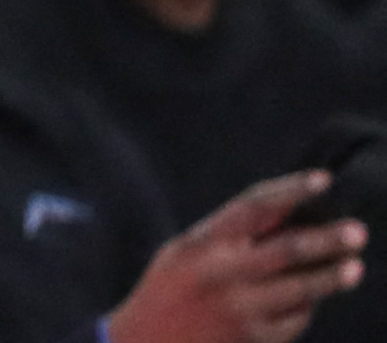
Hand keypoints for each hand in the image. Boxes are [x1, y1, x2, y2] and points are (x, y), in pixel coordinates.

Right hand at [113, 170, 365, 342]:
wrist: (147, 342)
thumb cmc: (170, 288)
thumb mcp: (186, 250)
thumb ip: (230, 235)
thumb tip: (290, 217)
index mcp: (203, 241)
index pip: (254, 206)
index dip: (291, 190)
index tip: (324, 180)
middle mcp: (223, 272)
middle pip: (288, 250)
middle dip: (327, 240)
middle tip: (358, 231)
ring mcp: (241, 308)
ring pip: (300, 289)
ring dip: (331, 278)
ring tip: (354, 268)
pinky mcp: (254, 338)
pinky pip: (293, 319)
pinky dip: (306, 308)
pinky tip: (312, 301)